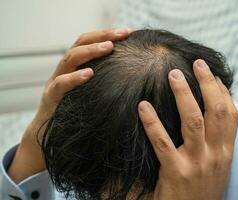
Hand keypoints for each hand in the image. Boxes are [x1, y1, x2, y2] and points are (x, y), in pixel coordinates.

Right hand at [8, 28, 131, 182]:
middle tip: (122, 33)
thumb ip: (107, 82)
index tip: (129, 32)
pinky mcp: (51, 98)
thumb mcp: (94, 93)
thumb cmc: (78, 114)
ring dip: (90, 51)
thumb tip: (137, 76)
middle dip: (102, 36)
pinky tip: (89, 74)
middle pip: (80, 43)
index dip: (107, 34)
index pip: (90, 42)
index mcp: (77, 66)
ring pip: (70, 58)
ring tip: (108, 47)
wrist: (51, 136)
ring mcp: (56, 82)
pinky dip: (74, 78)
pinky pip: (61, 84)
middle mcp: (66, 70)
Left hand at [138, 59, 237, 199]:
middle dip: (207, 84)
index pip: (231, 115)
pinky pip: (162, 142)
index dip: (223, 92)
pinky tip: (143, 106)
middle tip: (197, 64)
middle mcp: (215, 154)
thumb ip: (215, 143)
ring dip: (183, 94)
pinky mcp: (175, 172)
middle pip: (216, 111)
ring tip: (173, 74)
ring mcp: (196, 163)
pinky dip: (152, 122)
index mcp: (225, 152)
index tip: (213, 75)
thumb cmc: (201, 189)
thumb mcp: (216, 166)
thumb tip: (208, 118)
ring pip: (193, 121)